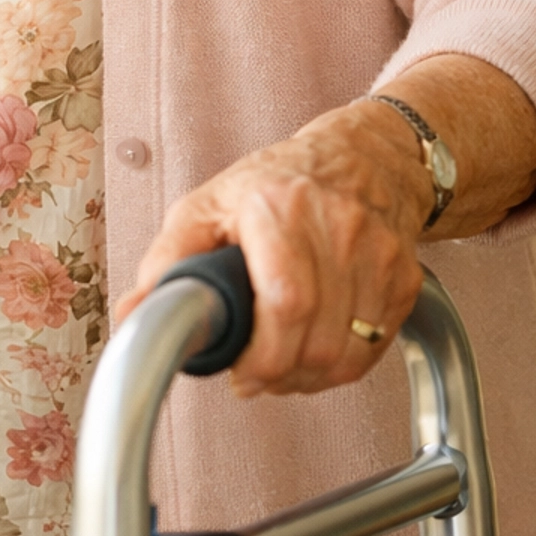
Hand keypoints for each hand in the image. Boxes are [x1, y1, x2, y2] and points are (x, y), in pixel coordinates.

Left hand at [115, 100, 434, 396]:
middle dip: (280, 374)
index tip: (241, 372)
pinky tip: (315, 351)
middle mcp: (335, 226)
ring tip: (282, 364)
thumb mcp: (208, 204)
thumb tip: (133, 314)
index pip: (285, 300)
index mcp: (277, 205)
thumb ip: (170, 260)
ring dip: (308, 378)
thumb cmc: (276, 183)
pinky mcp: (403, 278)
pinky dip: (342, 367)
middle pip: (319, 339)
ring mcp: (377, 253)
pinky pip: (374, 349)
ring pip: (349, 354)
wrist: (362, 158)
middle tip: (255, 374)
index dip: (263, 355)